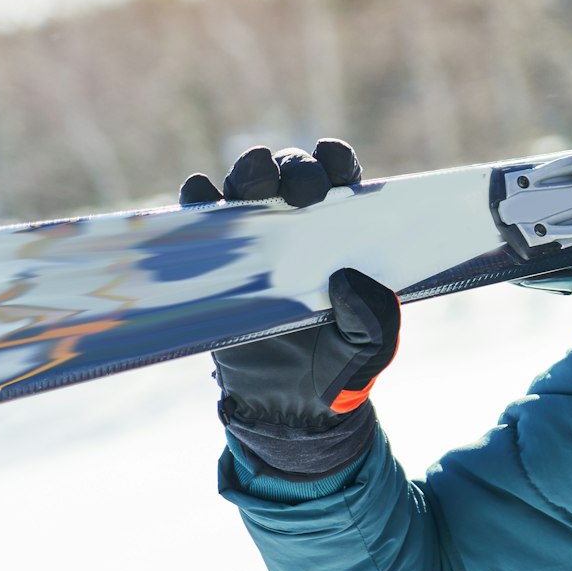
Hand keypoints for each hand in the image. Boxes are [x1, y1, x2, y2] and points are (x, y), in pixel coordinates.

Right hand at [183, 139, 397, 476]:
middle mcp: (297, 225)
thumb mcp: (370, 346)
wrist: (292, 406)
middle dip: (296, 169)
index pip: (340, 181)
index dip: (337, 163)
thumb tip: (347, 280)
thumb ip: (373, 318)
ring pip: (245, 187)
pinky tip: (203, 193)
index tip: (337, 165)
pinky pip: (200, 220)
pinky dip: (198, 201)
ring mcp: (253, 239)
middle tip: (304, 191)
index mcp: (342, 232)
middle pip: (291, 175)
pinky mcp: (213, 262)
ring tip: (254, 175)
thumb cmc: (340, 365)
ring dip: (248, 173)